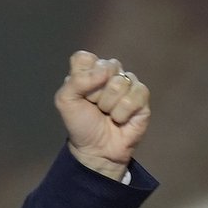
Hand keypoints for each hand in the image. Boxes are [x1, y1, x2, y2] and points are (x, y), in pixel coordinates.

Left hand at [54, 51, 150, 179]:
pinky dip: (122, 113)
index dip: (81, 76)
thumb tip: (105, 72)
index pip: (84, 58)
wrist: (96, 149)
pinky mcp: (142, 96)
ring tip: (107, 114)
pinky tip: (119, 119)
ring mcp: (127, 83)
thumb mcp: (65, 101)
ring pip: (120, 83)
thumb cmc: (80, 124)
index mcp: (89, 71)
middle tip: (94, 106)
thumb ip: (76, 81)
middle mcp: (109, 73)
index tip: (80, 93)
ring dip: (108, 105)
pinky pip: (134, 96)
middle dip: (95, 93)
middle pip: (106, 67)